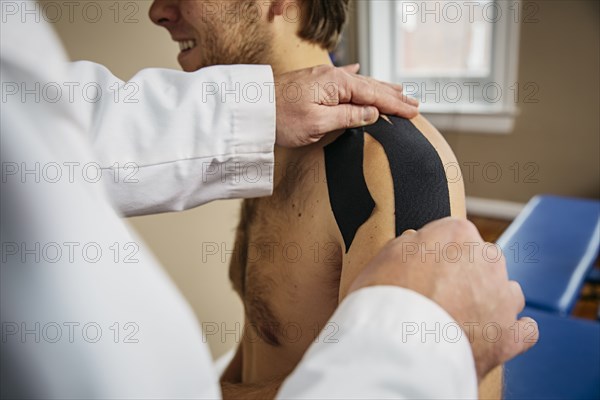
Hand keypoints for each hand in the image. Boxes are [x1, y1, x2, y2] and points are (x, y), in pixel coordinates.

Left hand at [274, 64, 418, 146]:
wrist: (251, 109)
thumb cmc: (281, 118)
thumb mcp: (317, 123)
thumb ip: (348, 117)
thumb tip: (372, 113)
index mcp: (337, 84)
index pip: (374, 96)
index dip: (395, 105)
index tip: (414, 112)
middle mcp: (332, 76)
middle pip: (370, 87)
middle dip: (393, 96)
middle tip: (414, 104)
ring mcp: (322, 77)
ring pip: (359, 82)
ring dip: (379, 88)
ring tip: (398, 91)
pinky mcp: (313, 82)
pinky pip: (343, 79)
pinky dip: (356, 77)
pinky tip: (360, 69)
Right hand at [348, 217, 538, 381]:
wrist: (401, 349)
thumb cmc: (388, 300)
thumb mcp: (384, 257)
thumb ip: (407, 244)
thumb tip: (415, 242)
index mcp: (457, 234)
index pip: (453, 233)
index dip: (436, 252)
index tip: (425, 266)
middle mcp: (487, 260)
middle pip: (483, 259)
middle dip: (466, 274)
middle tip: (438, 294)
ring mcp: (502, 298)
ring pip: (506, 291)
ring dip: (489, 300)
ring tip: (462, 318)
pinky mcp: (510, 336)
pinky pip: (523, 329)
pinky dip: (510, 332)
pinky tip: (492, 335)